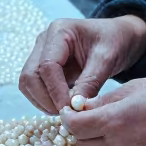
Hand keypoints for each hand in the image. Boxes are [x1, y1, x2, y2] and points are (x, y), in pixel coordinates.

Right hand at [20, 16, 145, 113]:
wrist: (118, 37)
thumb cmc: (114, 42)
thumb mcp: (107, 59)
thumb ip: (90, 82)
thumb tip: (73, 108)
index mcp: (59, 31)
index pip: (47, 65)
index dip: (55, 91)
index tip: (70, 109)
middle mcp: (44, 41)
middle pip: (30, 75)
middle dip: (45, 99)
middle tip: (66, 114)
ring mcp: (40, 53)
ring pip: (28, 84)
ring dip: (42, 102)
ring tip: (66, 111)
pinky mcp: (43, 67)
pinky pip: (35, 87)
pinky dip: (45, 100)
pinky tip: (63, 106)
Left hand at [61, 77, 145, 145]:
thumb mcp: (133, 87)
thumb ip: (103, 100)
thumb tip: (81, 107)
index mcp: (113, 121)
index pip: (74, 126)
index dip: (67, 117)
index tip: (69, 110)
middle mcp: (117, 145)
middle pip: (82, 142)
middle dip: (80, 129)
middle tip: (88, 115)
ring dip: (97, 139)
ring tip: (114, 123)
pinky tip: (130, 134)